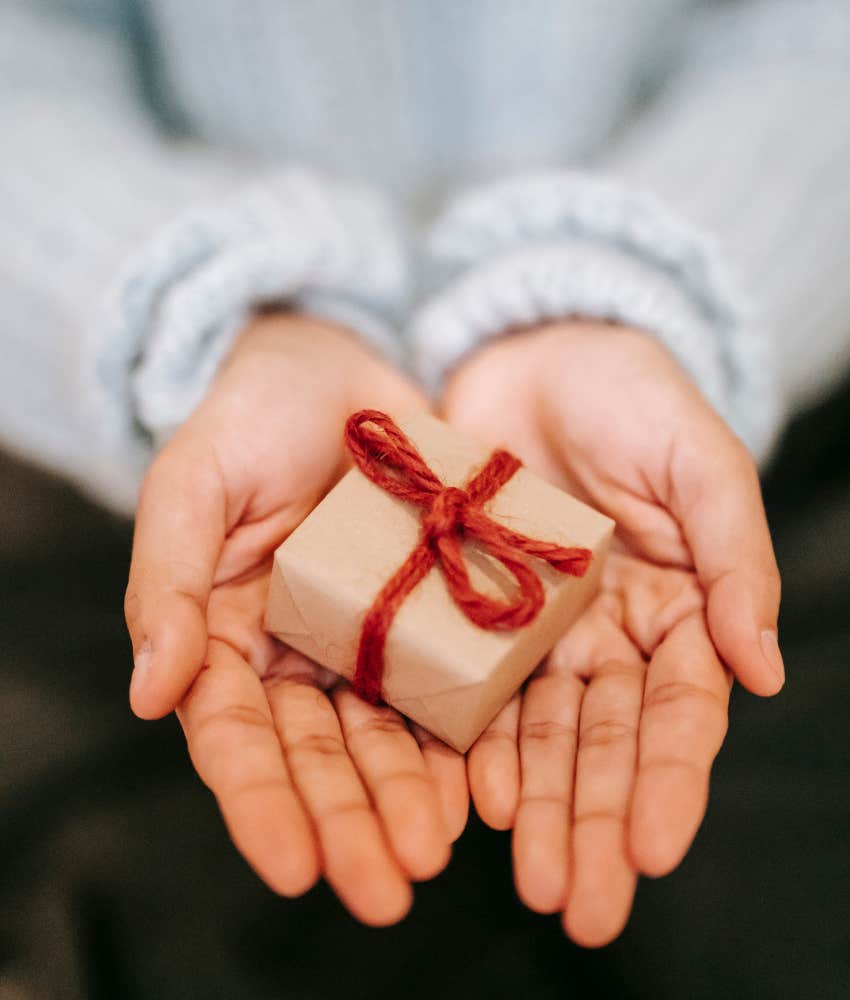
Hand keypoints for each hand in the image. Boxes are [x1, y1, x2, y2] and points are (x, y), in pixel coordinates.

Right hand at [124, 313, 467, 924]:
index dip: (260, 804)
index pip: (235, 738)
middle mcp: (298, 652)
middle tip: (387, 888)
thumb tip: (151, 693)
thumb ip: (166, 582)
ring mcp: (369, 637)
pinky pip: (446, 685)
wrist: (338, 365)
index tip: (295, 867)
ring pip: (385, 736)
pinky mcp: (432, 612)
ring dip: (408, 799)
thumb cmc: (250, 416)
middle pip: (318, 755)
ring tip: (436, 853)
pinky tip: (483, 787)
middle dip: (348, 822)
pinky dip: (461, 739)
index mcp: (226, 634)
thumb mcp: (193, 483)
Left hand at [442, 319, 782, 945]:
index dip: (669, 779)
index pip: (680, 712)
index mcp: (677, 607)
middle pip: (606, 745)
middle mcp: (608, 634)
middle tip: (584, 907)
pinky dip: (475, 747)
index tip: (654, 848)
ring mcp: (537, 628)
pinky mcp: (470, 609)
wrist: (531, 352)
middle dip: (598, 824)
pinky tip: (472, 801)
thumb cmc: (630, 395)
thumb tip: (764, 668)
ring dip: (539, 811)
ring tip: (534, 881)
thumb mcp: (698, 462)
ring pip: (541, 735)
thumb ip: (735, 558)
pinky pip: (472, 688)